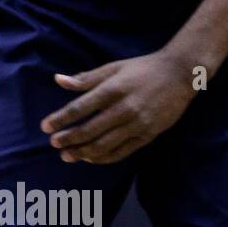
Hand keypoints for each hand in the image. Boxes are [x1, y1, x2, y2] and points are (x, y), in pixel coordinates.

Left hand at [40, 51, 196, 164]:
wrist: (182, 73)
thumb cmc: (143, 69)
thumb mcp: (114, 68)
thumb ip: (86, 79)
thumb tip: (58, 80)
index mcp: (114, 89)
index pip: (80, 108)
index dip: (60, 119)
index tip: (45, 127)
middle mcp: (125, 108)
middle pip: (89, 130)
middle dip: (68, 139)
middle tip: (53, 143)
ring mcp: (137, 124)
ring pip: (103, 145)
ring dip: (82, 153)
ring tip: (67, 155)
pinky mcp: (148, 134)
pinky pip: (121, 152)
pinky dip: (102, 158)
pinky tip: (89, 158)